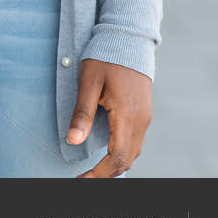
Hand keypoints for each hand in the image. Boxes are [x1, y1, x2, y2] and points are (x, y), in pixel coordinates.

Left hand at [68, 57, 151, 176]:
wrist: (128, 38)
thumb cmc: (105, 57)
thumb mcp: (88, 83)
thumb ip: (82, 113)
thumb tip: (72, 141)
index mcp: (127, 115)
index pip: (118, 157)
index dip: (100, 174)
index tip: (82, 179)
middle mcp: (140, 120)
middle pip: (127, 160)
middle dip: (107, 174)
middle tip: (84, 179)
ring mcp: (145, 117)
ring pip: (133, 152)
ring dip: (115, 164)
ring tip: (94, 170)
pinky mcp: (143, 113)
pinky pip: (135, 141)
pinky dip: (122, 152)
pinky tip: (107, 152)